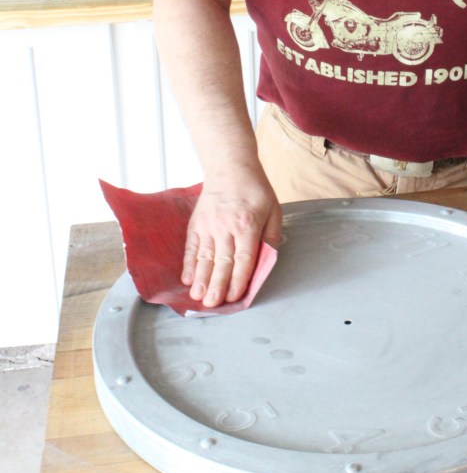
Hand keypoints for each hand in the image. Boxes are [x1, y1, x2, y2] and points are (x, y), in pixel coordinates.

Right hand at [181, 177, 281, 307]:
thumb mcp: (273, 209)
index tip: (234, 297)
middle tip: (212, 305)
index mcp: (248, 224)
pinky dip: (189, 264)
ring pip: (205, 257)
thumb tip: (268, 259)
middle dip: (217, 286)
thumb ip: (271, 236)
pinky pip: (192, 247)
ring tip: (197, 297)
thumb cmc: (255, 189)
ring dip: (201, 279)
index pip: (243, 258)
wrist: (230, 166)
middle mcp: (226, 226)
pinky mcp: (196, 223)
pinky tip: (188, 278)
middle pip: (222, 261)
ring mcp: (209, 225)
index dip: (238, 280)